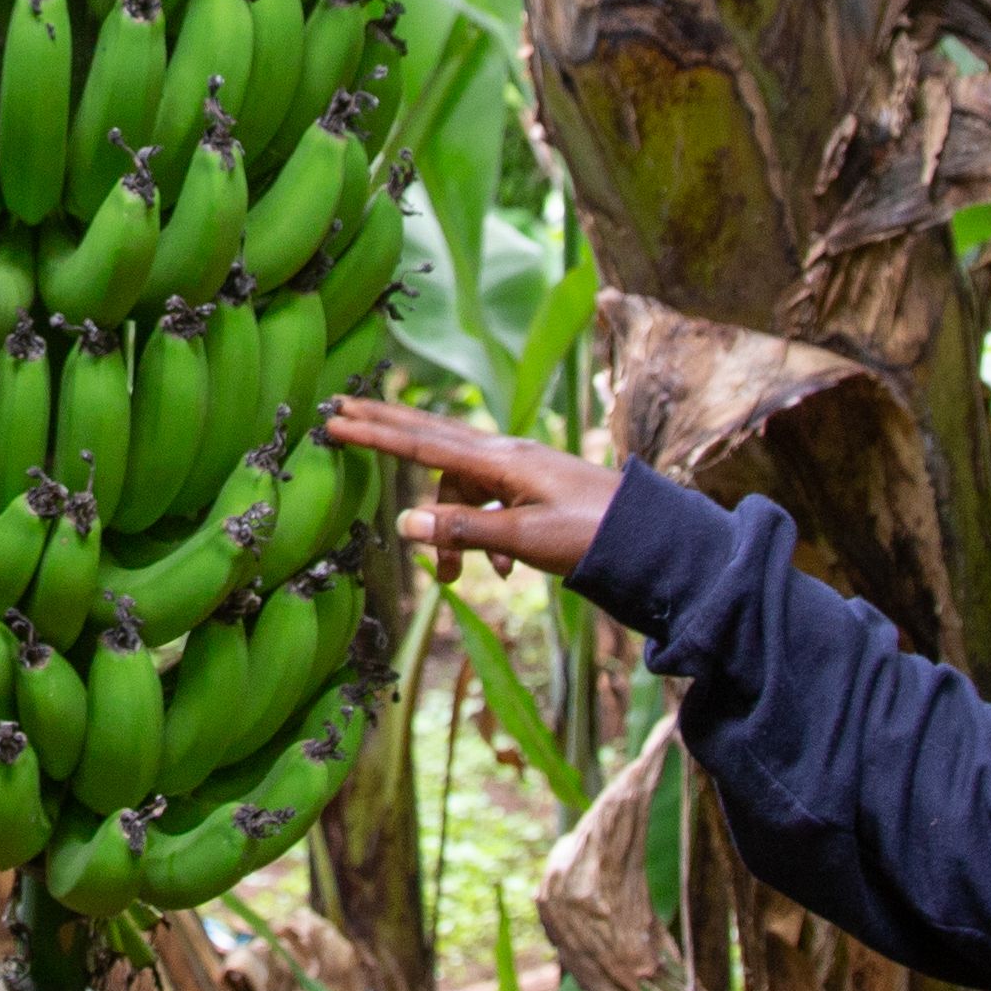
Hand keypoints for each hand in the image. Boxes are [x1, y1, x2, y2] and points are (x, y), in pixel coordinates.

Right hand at [326, 394, 622, 581]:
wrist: (654, 541)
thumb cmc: (593, 537)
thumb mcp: (526, 540)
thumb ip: (464, 530)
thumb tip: (405, 521)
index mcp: (501, 459)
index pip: (424, 442)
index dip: (377, 432)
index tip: (336, 416)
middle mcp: (506, 455)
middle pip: (433, 439)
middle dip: (388, 431)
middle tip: (342, 412)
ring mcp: (521, 471)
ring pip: (462, 489)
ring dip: (452, 531)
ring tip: (454, 578)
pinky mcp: (534, 490)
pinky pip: (490, 505)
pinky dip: (484, 535)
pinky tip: (505, 574)